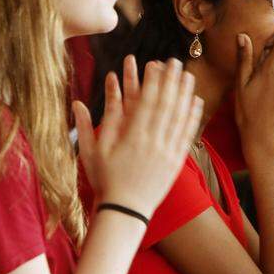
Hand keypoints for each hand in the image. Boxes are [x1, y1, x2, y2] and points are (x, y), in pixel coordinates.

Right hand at [73, 56, 203, 218]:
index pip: (145, 102)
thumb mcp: (91, 153)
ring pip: (179, 117)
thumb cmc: (104, 180)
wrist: (125, 211)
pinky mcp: (176, 162)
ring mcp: (166, 152)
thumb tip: (77, 102)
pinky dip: (192, 117)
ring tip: (188, 75)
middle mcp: (152, 142)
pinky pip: (187, 135)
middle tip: (176, 62)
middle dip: (171, 81)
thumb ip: (86, 126)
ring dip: (185, 94)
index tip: (157, 64)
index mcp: (131, 138)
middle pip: (165, 105)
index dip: (153, 81)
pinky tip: (195, 102)